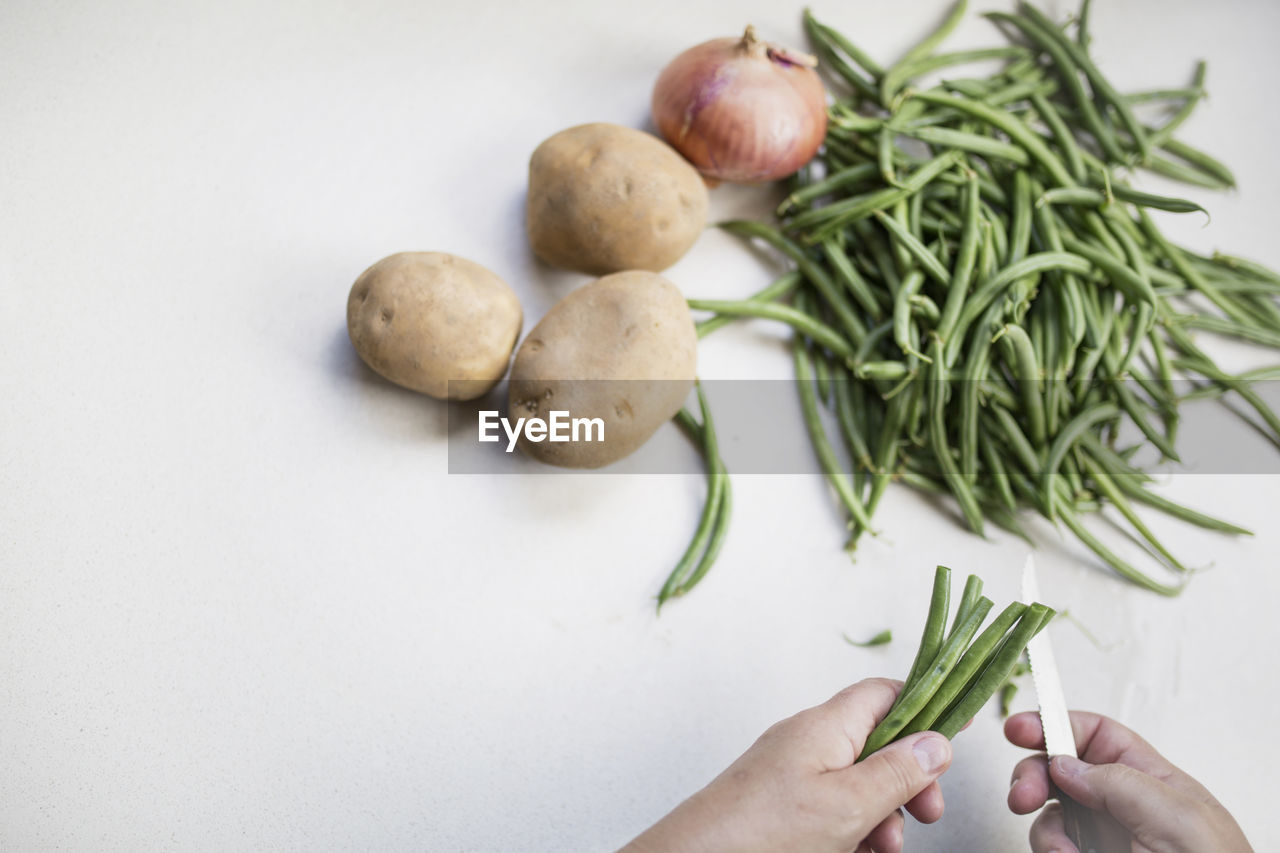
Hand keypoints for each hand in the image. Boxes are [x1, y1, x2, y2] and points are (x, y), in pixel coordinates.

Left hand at [619, 678, 952, 852]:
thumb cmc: (762, 831)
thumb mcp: (847, 804)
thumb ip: (897, 773)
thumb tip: (937, 742)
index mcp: (825, 725)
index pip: (885, 693)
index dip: (925, 710)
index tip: (953, 740)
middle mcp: (808, 741)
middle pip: (878, 745)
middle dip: (907, 783)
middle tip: (926, 817)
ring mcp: (792, 773)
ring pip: (857, 785)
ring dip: (881, 817)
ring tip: (879, 850)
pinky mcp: (780, 805)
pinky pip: (830, 809)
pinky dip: (850, 831)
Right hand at [1005, 710, 1251, 852]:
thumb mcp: (1178, 818)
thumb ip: (1120, 781)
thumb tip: (1066, 763)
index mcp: (1151, 780)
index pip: (1095, 735)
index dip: (1055, 725)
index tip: (1020, 730)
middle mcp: (1122, 806)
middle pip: (1060, 770)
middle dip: (1034, 776)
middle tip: (1025, 793)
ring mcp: (1104, 839)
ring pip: (1050, 815)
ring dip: (1044, 827)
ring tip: (1061, 849)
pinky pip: (1052, 848)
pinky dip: (1051, 852)